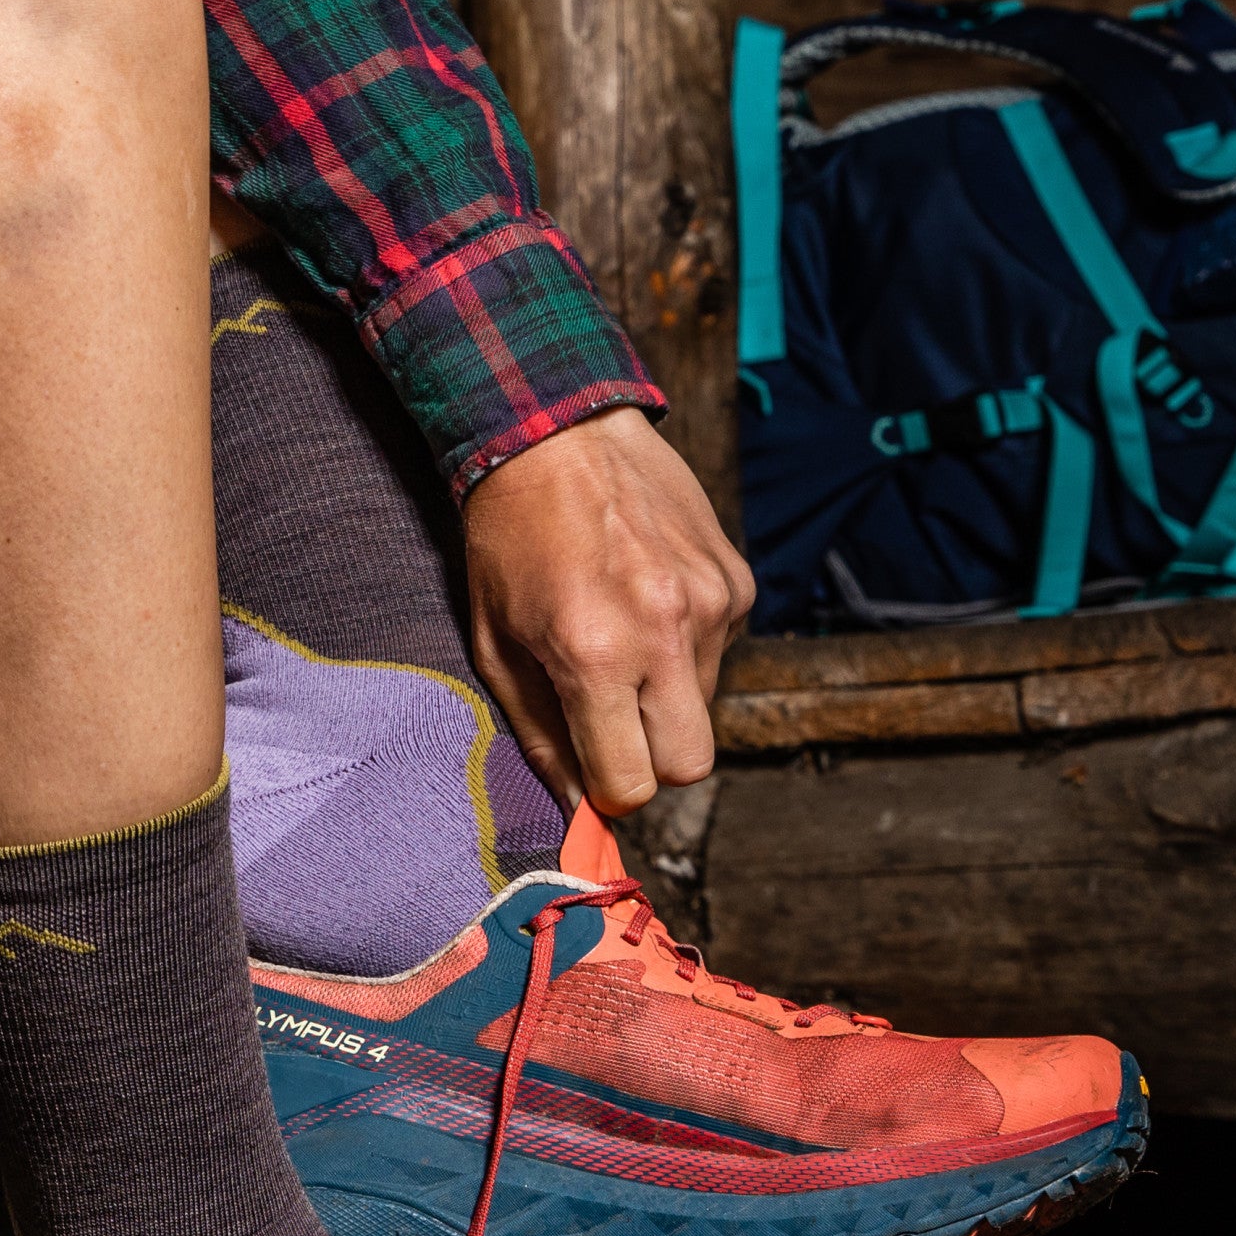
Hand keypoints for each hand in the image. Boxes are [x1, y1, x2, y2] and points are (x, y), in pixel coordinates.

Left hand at [462, 407, 754, 816]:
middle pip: (690, 765)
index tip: (593, 770)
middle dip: (652, 760)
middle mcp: (664, 633)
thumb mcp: (498, 643)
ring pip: (704, 707)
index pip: (631, 784)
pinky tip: (647, 599)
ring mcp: (711, 604)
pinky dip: (688, 647)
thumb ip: (538, 732)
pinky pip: (721, 651)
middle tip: (614, 722)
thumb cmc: (510, 540)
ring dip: (666, 696)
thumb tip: (573, 804)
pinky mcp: (737, 582)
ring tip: (622, 635)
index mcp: (595, 656)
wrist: (558, 432)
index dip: (609, 790)